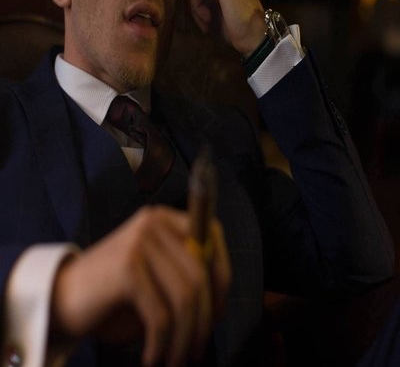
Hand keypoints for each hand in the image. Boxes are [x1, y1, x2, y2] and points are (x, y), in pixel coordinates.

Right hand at [50, 205, 230, 366]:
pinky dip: (162, 343)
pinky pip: (161, 314)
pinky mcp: (127, 267)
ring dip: (185, 337)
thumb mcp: (156, 280)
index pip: (211, 236)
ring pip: (185, 296)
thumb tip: (219, 303)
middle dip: (205, 319)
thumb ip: (185, 279)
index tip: (217, 315)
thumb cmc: (114, 296)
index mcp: (164, 220)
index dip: (221, 277)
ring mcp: (140, 242)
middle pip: (200, 273)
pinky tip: (154, 357)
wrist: (60, 299)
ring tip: (177, 359)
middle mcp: (154, 223)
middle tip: (197, 348)